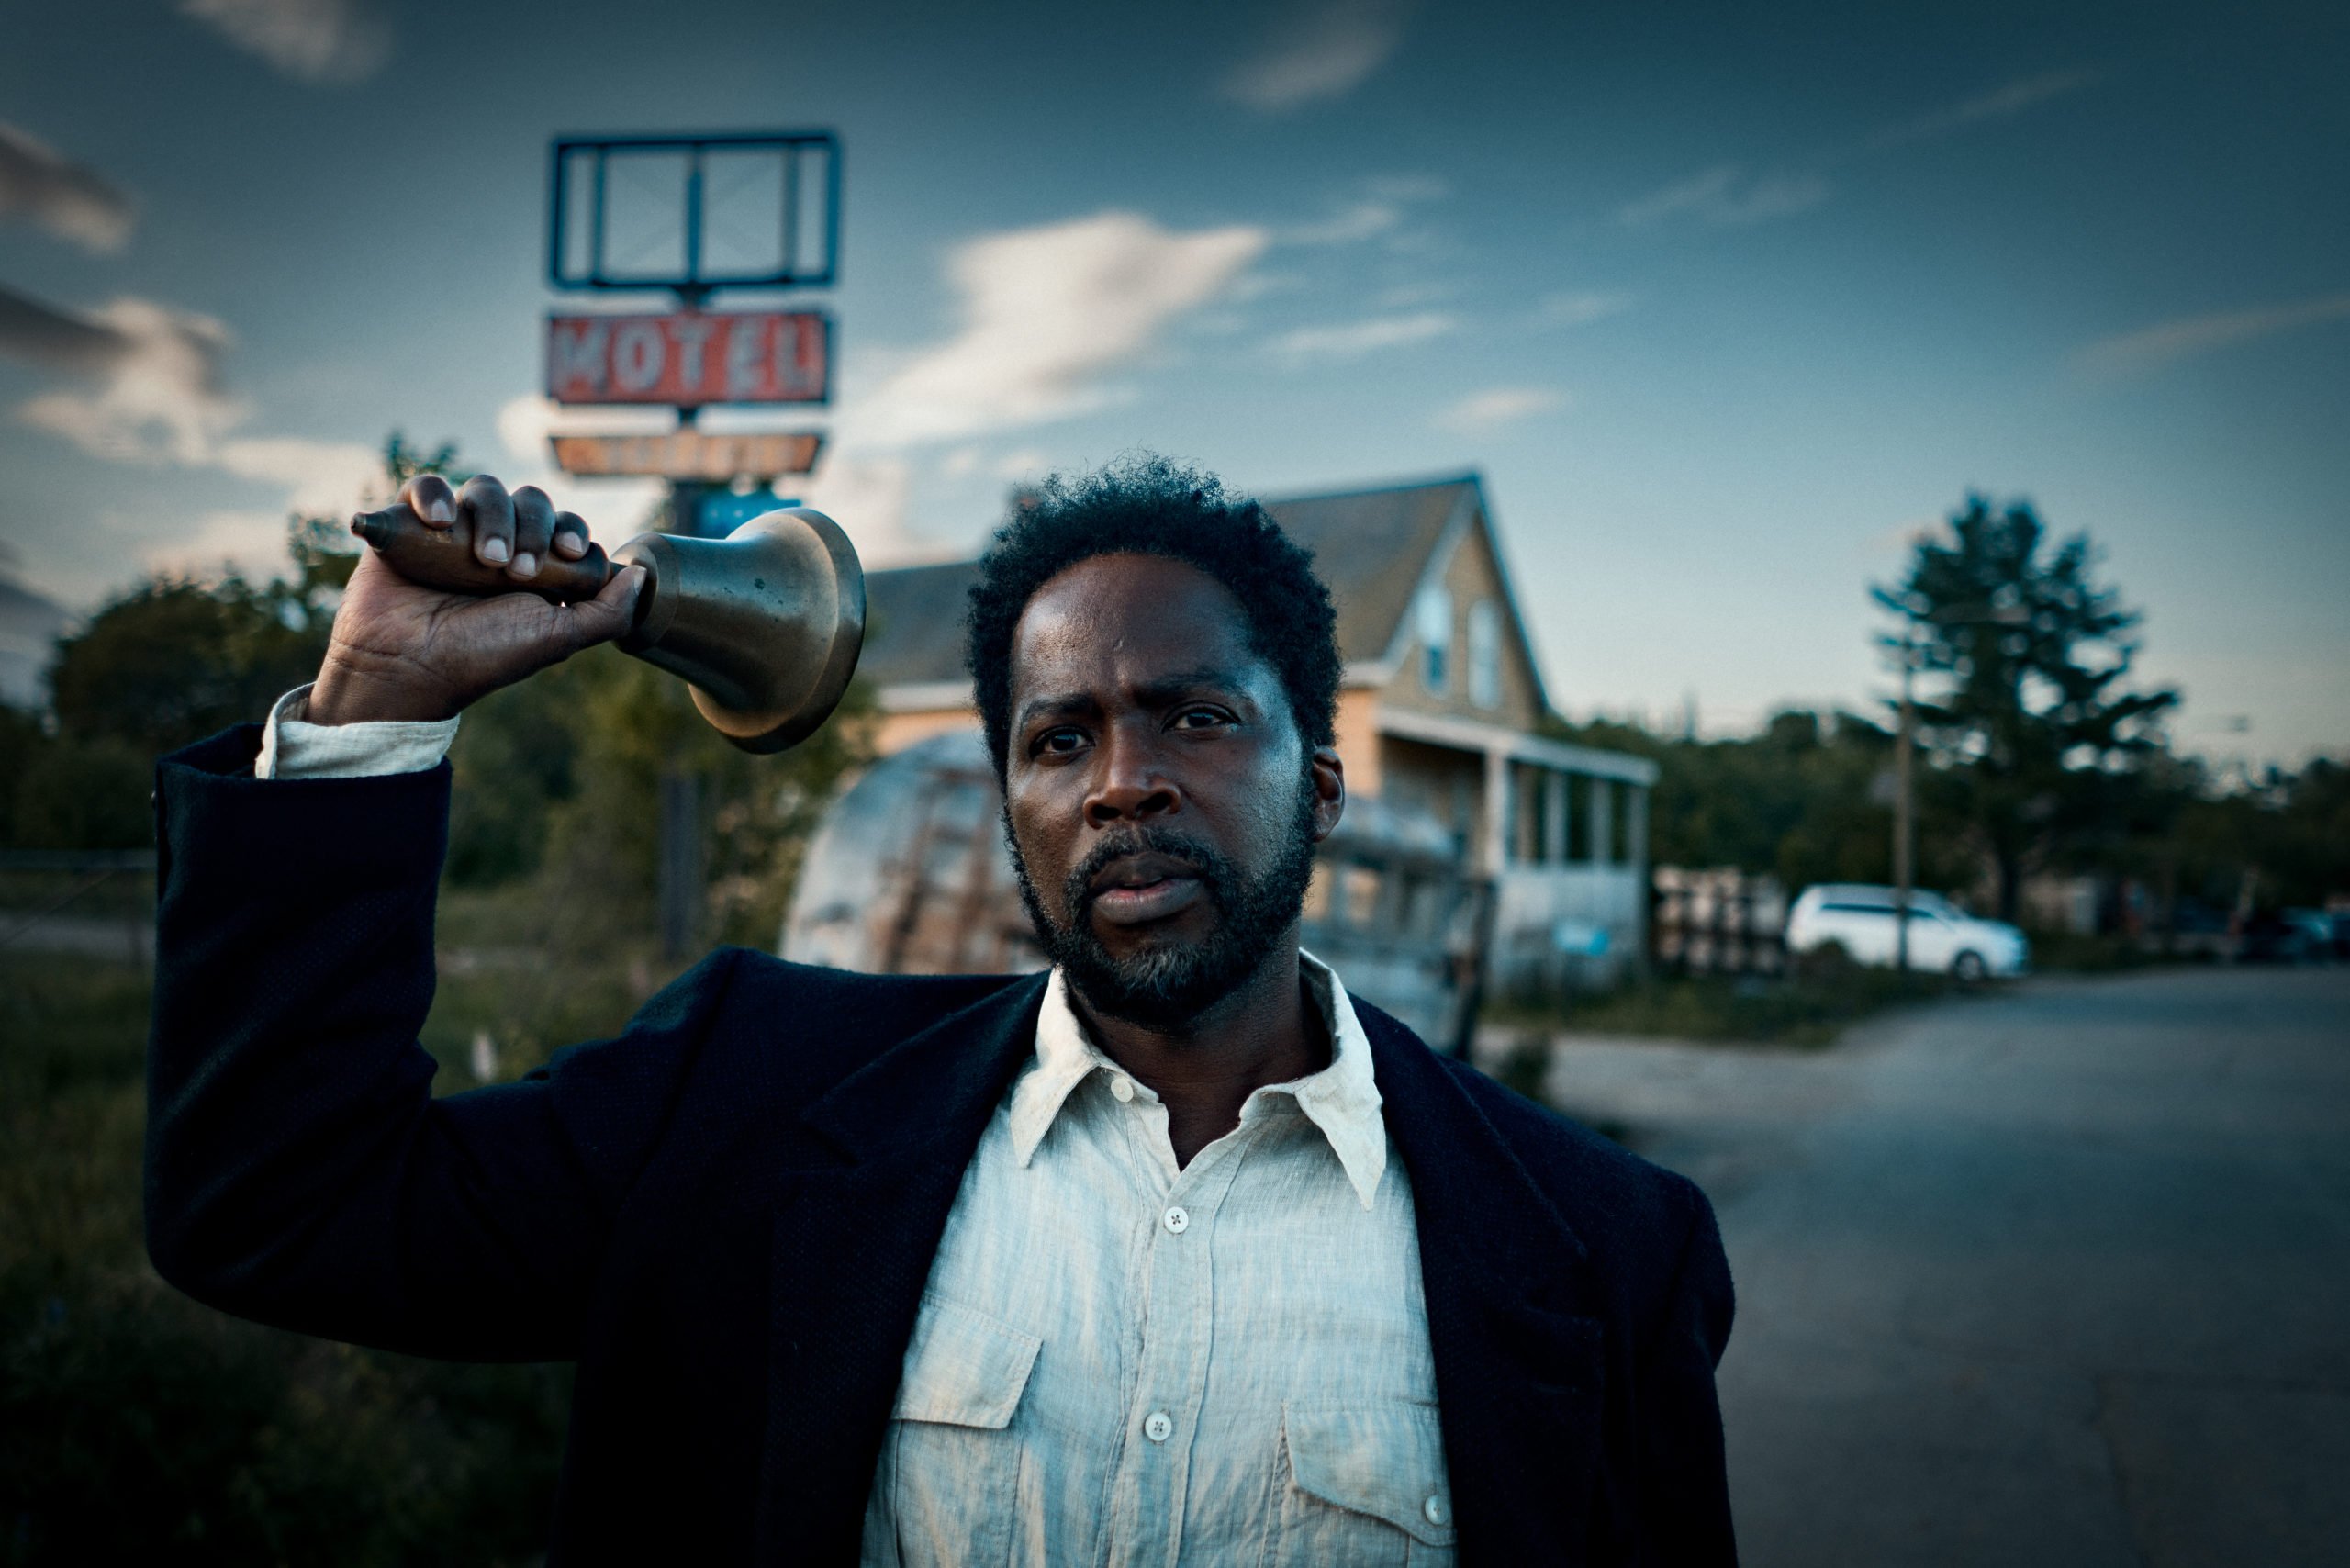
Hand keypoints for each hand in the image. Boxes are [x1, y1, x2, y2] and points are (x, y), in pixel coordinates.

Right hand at [308, 472, 644, 724]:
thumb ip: (608, 612)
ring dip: (493, 516)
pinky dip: (433, 495)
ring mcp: (454, 531)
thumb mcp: (557, 639)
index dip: (572, 532)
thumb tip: (641, 574)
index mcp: (538, 568)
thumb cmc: (482, 656)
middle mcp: (499, 544)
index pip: (566, 526)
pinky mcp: (409, 524)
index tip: (568, 554)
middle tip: (518, 571)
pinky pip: (426, 486)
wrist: (407, 669)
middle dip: (534, 529)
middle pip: (531, 501)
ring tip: (484, 560)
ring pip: (485, 489)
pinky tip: (439, 521)